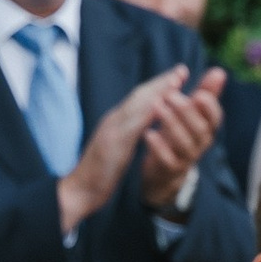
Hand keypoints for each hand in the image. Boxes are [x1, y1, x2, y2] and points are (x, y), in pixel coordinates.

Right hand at [57, 69, 189, 229]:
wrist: (79, 191)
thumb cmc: (98, 174)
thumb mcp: (117, 150)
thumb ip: (127, 135)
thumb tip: (140, 127)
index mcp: (116, 123)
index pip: (139, 99)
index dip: (158, 86)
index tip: (176, 77)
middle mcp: (113, 121)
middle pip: (139, 95)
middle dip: (161, 82)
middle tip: (182, 69)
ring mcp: (112, 130)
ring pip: (137, 105)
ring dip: (157, 91)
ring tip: (176, 80)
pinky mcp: (112, 144)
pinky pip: (132, 125)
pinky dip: (147, 113)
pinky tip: (162, 106)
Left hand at [136, 67, 225, 207]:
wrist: (166, 170)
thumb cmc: (181, 133)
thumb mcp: (193, 112)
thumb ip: (206, 92)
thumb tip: (220, 72)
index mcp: (207, 128)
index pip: (216, 118)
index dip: (209, 107)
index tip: (198, 94)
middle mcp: (200, 143)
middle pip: (199, 128)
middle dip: (185, 110)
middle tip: (169, 94)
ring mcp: (186, 157)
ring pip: (184, 142)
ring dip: (171, 123)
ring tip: (156, 106)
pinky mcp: (171, 168)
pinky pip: (167, 159)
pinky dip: (158, 146)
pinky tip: (148, 132)